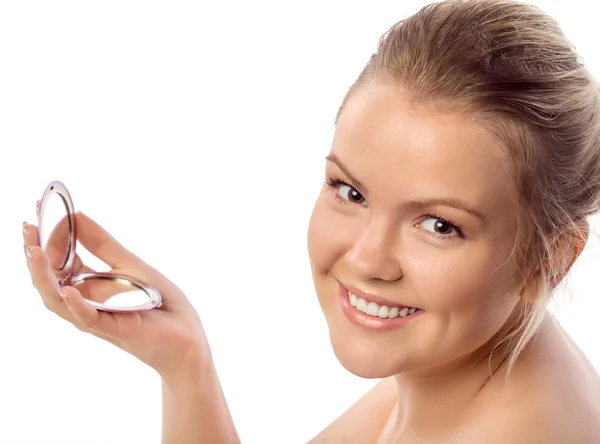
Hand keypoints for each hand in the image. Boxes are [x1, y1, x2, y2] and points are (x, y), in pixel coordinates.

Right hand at [23, 210, 207, 379]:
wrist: (190, 339)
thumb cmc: (162, 304)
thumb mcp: (132, 265)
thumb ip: (104, 244)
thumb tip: (77, 215)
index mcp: (90, 287)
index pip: (58, 261)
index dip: (47, 237)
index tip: (38, 208)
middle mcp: (87, 304)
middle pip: (49, 282)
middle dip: (34, 254)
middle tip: (26, 227)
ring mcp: (99, 319)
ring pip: (59, 302)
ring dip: (44, 277)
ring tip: (33, 250)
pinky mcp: (117, 331)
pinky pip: (89, 320)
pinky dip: (77, 305)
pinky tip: (67, 289)